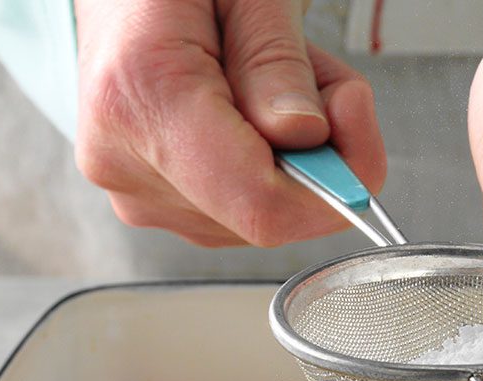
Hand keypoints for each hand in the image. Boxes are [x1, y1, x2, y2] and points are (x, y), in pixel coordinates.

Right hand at [73, 0, 387, 246]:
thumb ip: (276, 63)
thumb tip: (307, 136)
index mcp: (143, 99)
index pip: (261, 205)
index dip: (333, 184)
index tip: (355, 122)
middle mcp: (127, 162)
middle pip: (266, 213)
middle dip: (314, 150)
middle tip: (309, 73)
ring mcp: (135, 190)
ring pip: (258, 215)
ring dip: (291, 154)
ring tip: (262, 77)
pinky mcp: (149, 201)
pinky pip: (236, 209)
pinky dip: (261, 164)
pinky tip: (241, 108)